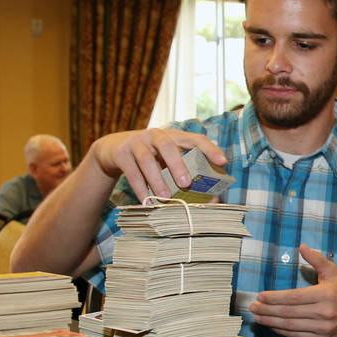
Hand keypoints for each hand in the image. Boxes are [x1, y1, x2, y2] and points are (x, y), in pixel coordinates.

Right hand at [88, 128, 225, 200]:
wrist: (113, 149)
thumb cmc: (152, 159)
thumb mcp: (168, 162)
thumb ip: (188, 176)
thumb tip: (214, 201)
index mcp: (174, 136)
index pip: (195, 139)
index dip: (210, 149)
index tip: (222, 162)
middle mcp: (156, 136)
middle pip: (167, 146)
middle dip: (177, 164)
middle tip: (186, 183)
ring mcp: (137, 142)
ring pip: (147, 160)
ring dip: (157, 180)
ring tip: (166, 197)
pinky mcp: (121, 153)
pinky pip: (131, 172)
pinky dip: (140, 188)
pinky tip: (146, 201)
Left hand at [249, 244, 336, 336]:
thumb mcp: (334, 273)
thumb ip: (317, 260)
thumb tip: (302, 247)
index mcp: (325, 294)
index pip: (294, 297)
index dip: (275, 298)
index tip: (261, 296)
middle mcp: (324, 312)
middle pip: (289, 312)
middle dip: (268, 310)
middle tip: (253, 307)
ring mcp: (323, 328)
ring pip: (291, 326)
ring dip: (271, 321)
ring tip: (258, 317)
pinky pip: (297, 336)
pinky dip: (282, 331)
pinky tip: (272, 325)